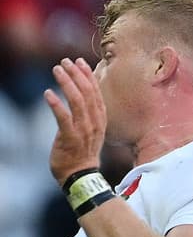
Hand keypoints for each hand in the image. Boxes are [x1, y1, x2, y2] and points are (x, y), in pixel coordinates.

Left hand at [45, 58, 105, 182]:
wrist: (81, 175)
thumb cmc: (82, 152)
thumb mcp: (91, 130)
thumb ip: (88, 114)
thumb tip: (82, 97)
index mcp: (100, 118)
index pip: (96, 92)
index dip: (88, 75)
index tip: (79, 62)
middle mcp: (94, 121)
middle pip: (88, 92)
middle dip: (76, 74)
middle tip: (65, 61)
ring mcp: (84, 130)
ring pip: (78, 101)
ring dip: (67, 83)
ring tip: (57, 70)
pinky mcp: (70, 138)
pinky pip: (63, 118)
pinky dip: (56, 105)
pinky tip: (47, 94)